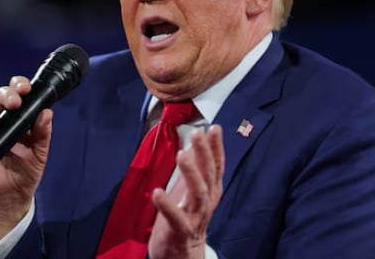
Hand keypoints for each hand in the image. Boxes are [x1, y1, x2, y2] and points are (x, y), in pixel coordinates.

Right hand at [0, 76, 52, 244]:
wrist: (11, 198)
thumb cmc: (25, 172)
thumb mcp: (40, 152)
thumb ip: (43, 133)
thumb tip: (46, 113)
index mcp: (17, 117)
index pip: (16, 93)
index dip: (19, 86)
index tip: (25, 88)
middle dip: (5, 95)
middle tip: (14, 103)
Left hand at [148, 125, 224, 258]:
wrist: (183, 254)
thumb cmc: (187, 217)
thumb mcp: (193, 189)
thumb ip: (197, 166)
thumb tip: (198, 140)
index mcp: (211, 190)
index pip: (216, 165)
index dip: (216, 147)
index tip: (213, 128)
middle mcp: (207, 202)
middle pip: (209, 175)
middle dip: (205, 153)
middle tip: (197, 134)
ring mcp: (195, 216)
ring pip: (198, 193)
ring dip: (191, 172)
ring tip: (182, 154)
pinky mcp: (181, 230)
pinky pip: (176, 217)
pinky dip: (167, 205)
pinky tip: (157, 192)